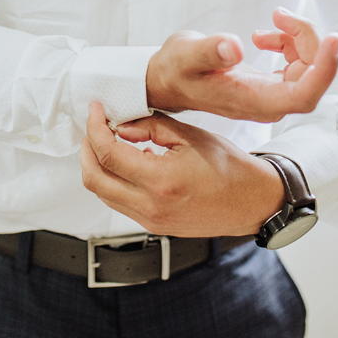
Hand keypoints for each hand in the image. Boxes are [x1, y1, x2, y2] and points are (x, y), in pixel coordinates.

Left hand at [80, 103, 283, 237]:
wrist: (251, 201)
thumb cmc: (229, 167)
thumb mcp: (190, 136)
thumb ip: (151, 127)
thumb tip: (120, 125)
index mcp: (162, 180)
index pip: (109, 154)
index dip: (95, 128)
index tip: (96, 111)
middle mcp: (151, 206)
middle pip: (94, 179)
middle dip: (86, 148)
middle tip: (94, 126)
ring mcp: (150, 220)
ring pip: (102, 193)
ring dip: (96, 165)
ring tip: (105, 141)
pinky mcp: (153, 226)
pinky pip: (118, 203)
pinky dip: (111, 180)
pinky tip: (123, 161)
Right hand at [146, 18, 337, 123]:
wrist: (167, 80)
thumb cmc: (175, 70)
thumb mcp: (185, 55)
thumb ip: (209, 52)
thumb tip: (235, 47)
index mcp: (254, 102)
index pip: (304, 94)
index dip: (325, 69)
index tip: (332, 39)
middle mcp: (269, 103)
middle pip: (312, 77)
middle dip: (309, 41)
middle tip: (281, 14)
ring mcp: (272, 94)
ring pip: (308, 68)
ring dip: (299, 38)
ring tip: (273, 19)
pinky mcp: (271, 84)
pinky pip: (297, 64)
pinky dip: (290, 43)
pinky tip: (266, 35)